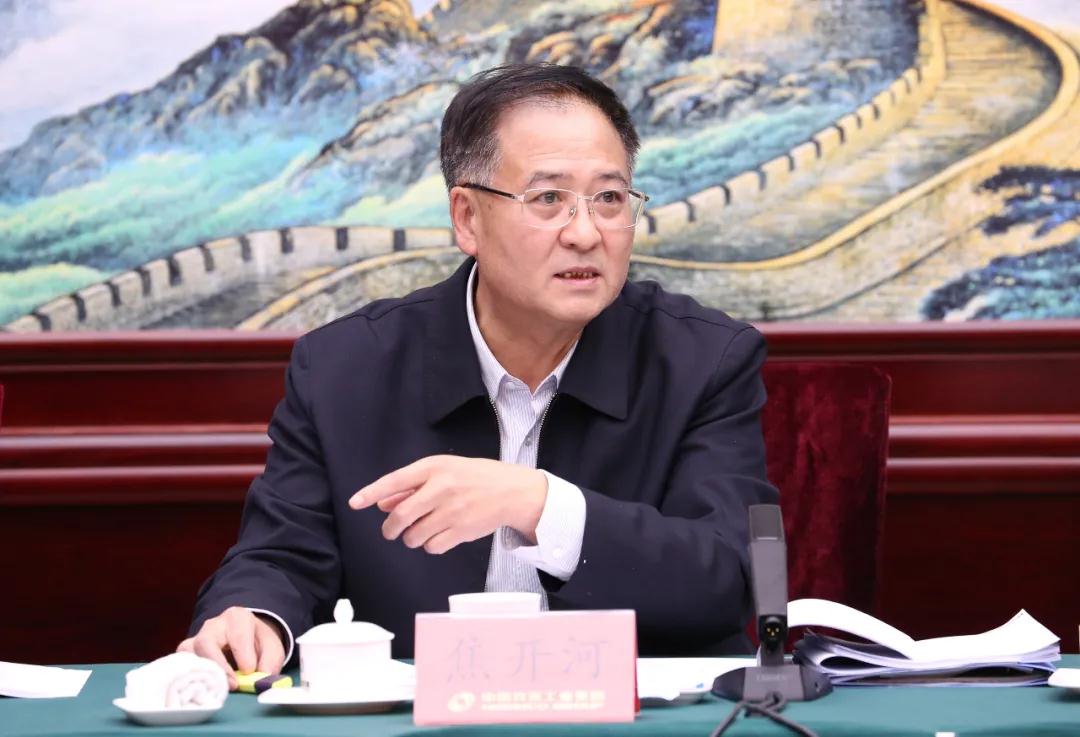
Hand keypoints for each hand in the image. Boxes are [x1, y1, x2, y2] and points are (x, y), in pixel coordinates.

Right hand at [176, 607, 285, 689]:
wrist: (246, 640)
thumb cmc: (257, 644)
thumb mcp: (272, 647)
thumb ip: (270, 662)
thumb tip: (260, 680)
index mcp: (237, 618)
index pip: (237, 635)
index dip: (243, 654)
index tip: (249, 670)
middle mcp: (213, 626)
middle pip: (206, 643)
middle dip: (218, 666)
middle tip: (232, 685)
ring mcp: (196, 639)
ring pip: (188, 654)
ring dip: (201, 674)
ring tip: (217, 688)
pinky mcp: (186, 654)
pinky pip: (181, 664)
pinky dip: (190, 677)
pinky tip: (204, 688)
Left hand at [349, 455, 547, 553]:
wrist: (511, 491)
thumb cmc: (474, 477)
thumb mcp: (443, 471)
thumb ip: (411, 487)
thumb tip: (382, 504)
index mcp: (434, 468)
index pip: (395, 481)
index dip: (371, 492)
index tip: (355, 503)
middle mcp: (441, 488)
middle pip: (400, 516)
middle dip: (390, 529)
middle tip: (392, 531)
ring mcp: (452, 511)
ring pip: (414, 536)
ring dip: (412, 537)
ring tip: (423, 529)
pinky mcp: (462, 531)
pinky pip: (432, 547)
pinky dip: (430, 545)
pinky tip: (439, 535)